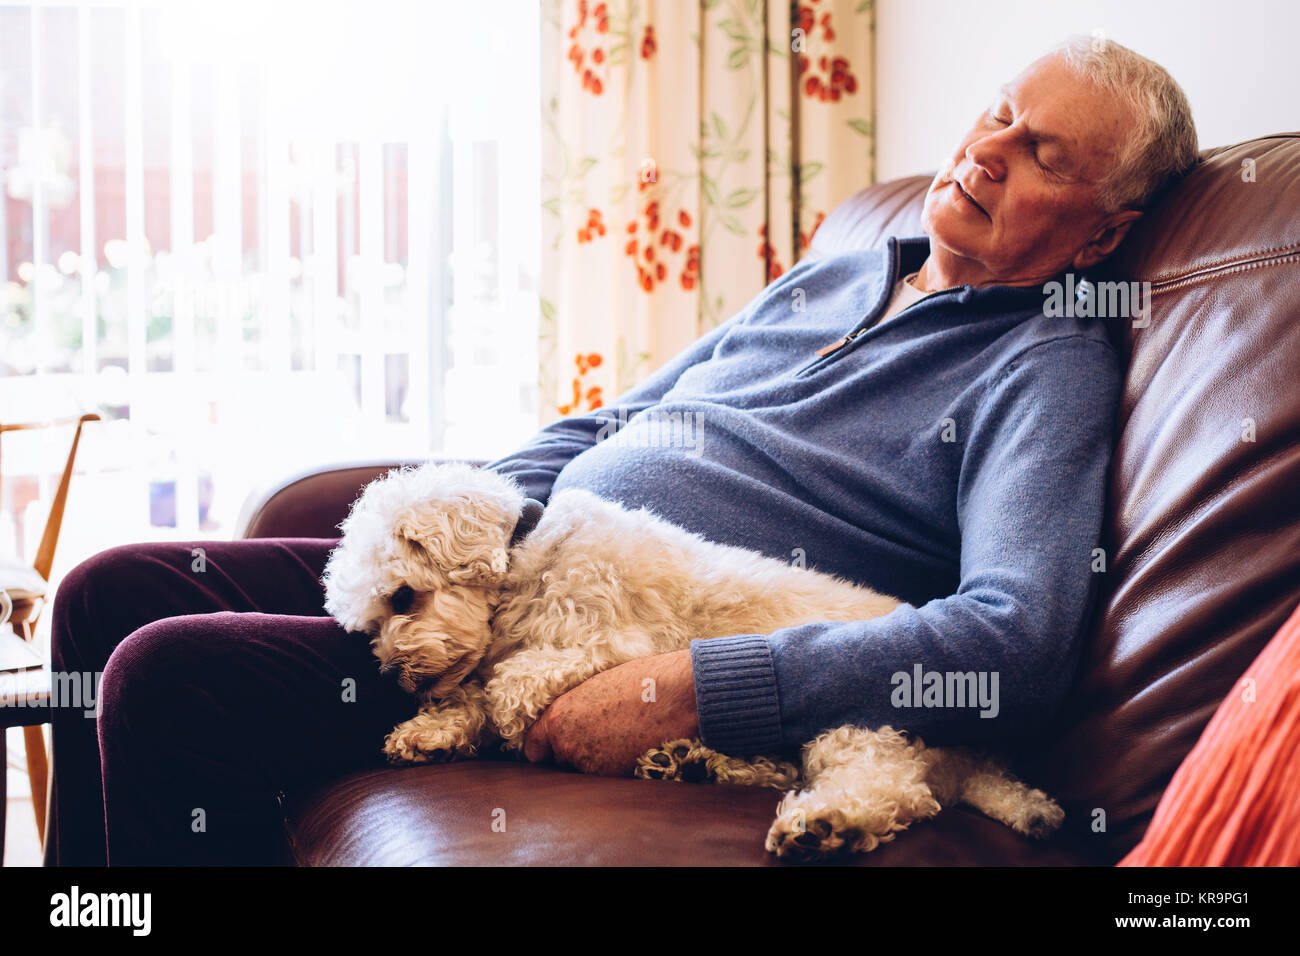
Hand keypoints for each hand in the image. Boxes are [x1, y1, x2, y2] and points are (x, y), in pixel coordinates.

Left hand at [522, 649, 698, 775]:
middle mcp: (568, 746)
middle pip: (562, 763)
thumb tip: (575, 722)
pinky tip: (636, 749)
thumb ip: (577, 709)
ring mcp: (593, 768)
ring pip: (587, 774)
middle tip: (602, 738)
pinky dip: (619, 770)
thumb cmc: (643, 681)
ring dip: (599, 764)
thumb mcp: (597, 687)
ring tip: (623, 741)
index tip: (554, 748)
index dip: (545, 749)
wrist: (679, 697)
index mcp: (559, 718)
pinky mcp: (618, 781)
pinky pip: (610, 780)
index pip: (535, 748)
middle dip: (576, 755)